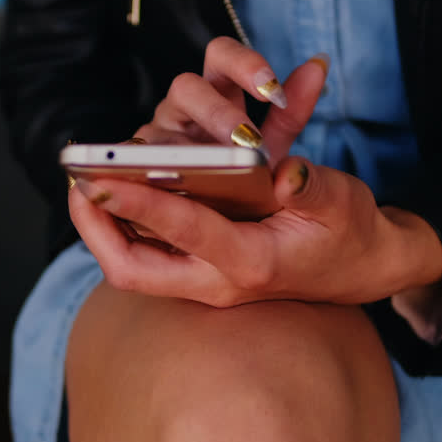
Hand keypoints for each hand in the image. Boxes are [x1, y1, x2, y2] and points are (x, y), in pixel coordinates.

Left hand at [69, 155, 441, 306]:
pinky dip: (134, 210)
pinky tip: (116, 182)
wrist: (366, 263)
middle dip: (95, 227)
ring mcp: (208, 265)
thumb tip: (285, 170)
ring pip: (137, 252)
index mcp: (249, 263)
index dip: (139, 203)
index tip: (97, 180)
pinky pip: (157, 236)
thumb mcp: (338, 204)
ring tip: (87, 176)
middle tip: (75, 183)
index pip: (183, 233)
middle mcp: (219, 272)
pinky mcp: (208, 249)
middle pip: (135, 265)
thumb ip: (307, 188)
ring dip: (109, 216)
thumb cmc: (350, 232)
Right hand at [130, 37, 327, 166]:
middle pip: (186, 86)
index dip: (244, 65)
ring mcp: (155, 137)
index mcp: (216, 91)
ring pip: (158, 127)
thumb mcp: (273, 148)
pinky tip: (155, 185)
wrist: (231, 225)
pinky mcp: (135, 168)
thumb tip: (319, 64)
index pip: (222, 56)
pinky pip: (132, 163)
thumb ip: (291, 112)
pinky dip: (138, 168)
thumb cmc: (247, 179)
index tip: (273, 91)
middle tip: (246, 140)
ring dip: (183, 148)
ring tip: (208, 175)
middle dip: (216, 111)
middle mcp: (181, 108)